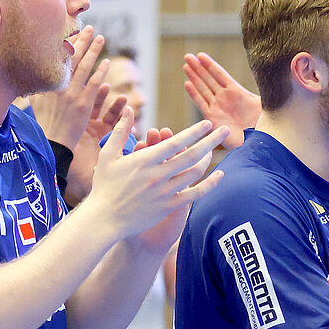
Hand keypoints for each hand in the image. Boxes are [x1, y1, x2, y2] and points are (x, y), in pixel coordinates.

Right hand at [29, 26, 114, 149]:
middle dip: (81, 40)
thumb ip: (38, 85)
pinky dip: (101, 71)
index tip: (72, 30)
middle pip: (71, 57)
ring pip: (84, 66)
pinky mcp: (84, 103)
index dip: (66, 43)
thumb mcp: (36, 100)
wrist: (54, 141)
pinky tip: (106, 62)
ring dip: (93, 50)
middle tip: (89, 28)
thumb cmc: (45, 123)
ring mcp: (72, 93)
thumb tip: (30, 71)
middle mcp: (58, 84)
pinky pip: (94, 83)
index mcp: (47, 81)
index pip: (57, 57)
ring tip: (101, 38)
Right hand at [85, 117, 229, 249]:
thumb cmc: (104, 185)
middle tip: (225, 130)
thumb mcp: (108, 155)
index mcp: (145, 160)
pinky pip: (194, 194)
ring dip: (209, 160)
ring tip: (215, 150)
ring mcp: (165, 192)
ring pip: (195, 173)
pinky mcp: (168, 206)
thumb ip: (120, 131)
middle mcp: (158, 175)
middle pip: (192, 155)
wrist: (105, 219)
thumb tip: (128, 110)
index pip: (175, 142)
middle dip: (211, 141)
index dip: (194, 132)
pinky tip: (219, 175)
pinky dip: (209, 184)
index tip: (207, 123)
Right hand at [183, 52, 261, 149]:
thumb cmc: (266, 125)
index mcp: (237, 92)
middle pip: (208, 79)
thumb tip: (274, 73)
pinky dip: (194, 94)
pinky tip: (187, 84)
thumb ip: (266, 89)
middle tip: (187, 56)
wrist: (259, 145)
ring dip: (194, 77)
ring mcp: (218, 108)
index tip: (201, 55)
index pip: (220, 75)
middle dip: (198, 68)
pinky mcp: (213, 119)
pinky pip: (201, 104)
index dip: (210, 65)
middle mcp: (225, 99)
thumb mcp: (267, 103)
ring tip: (185, 66)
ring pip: (203, 89)